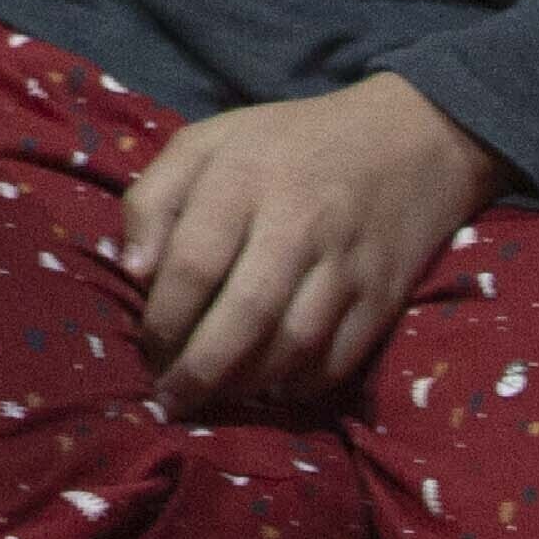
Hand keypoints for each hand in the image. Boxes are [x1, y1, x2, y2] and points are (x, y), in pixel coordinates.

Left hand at [114, 72, 506, 408]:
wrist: (406, 140)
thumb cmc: (285, 145)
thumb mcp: (205, 143)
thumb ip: (153, 200)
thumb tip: (132, 273)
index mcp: (243, 177)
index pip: (194, 264)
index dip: (163, 319)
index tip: (146, 351)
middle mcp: (298, 221)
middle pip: (246, 315)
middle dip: (201, 369)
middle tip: (172, 399)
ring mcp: (347, 262)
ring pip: (295, 345)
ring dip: (248, 384)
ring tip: (215, 397)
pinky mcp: (384, 295)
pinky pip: (340, 359)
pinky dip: (301, 385)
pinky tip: (271, 387)